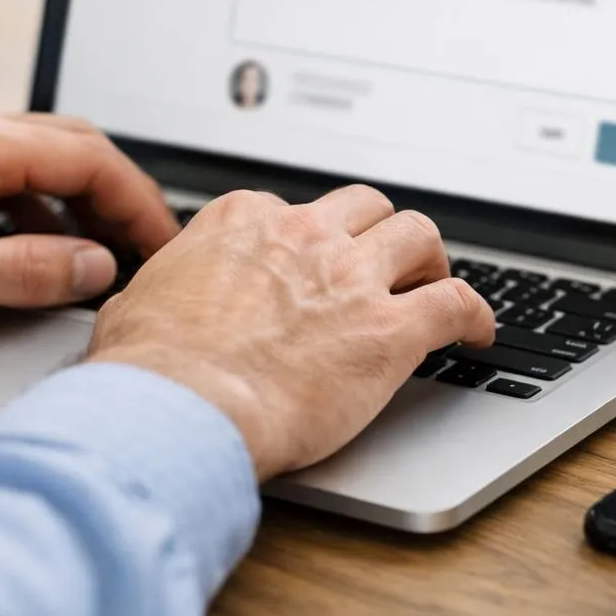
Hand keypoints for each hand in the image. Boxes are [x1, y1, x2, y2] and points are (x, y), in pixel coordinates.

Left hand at [0, 109, 178, 333]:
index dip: (138, 201)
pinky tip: (34, 250)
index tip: (164, 243)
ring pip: (32, 161)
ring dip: (75, 204)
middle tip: (147, 245)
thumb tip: (95, 265)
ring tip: (100, 254)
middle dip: (117, 195)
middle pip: (67, 147)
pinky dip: (34, 210)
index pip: (86, 157)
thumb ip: (25, 272)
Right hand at [86, 185, 494, 479]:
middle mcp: (304, 235)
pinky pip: (456, 302)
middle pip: (364, 207)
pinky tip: (479, 332)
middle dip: (378, 231)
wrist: (184, 407)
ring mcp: (352, 277)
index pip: (291, 210)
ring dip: (430, 257)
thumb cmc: (153, 368)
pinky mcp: (391, 329)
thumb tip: (153, 301)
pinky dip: (475, 314)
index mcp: (244, 222)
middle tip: (386, 260)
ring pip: (417, 234)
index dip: (307, 241)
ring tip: (435, 280)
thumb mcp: (136, 305)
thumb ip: (162, 290)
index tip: (311, 264)